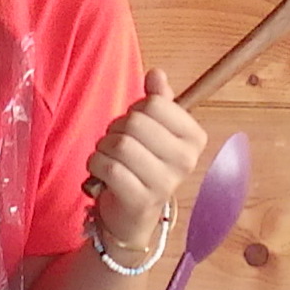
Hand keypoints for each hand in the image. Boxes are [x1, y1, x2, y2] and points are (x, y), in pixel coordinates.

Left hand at [85, 68, 207, 253]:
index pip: (154, 103)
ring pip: (119, 144)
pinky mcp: (140, 200)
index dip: (135, 111)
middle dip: (115, 130)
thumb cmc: (142, 167)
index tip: (136, 129)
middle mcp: (186, 160)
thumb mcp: (154, 131)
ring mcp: (165, 182)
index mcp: (194, 138)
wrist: (131, 216)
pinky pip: (108, 167)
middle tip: (117, 146)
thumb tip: (156, 74)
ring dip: (103, 148)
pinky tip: (100, 174)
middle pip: (135, 122)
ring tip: (109, 159)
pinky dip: (95, 165)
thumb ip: (158, 101)